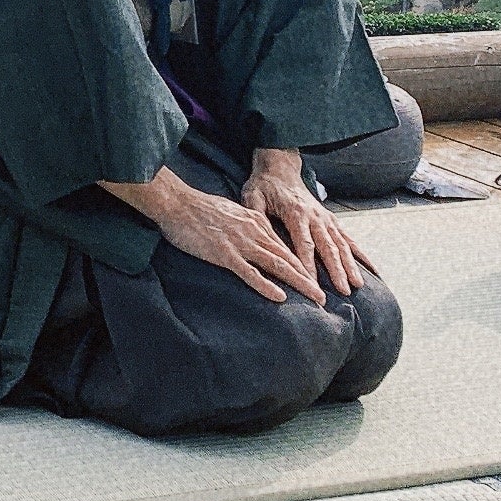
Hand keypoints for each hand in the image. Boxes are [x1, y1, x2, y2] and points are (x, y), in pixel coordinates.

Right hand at [97, 166, 316, 303]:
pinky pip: (250, 273)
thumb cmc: (197, 208)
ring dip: (299, 283)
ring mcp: (241, 243)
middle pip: (288, 257)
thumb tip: (255, 235)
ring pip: (277, 265)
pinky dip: (266, 285)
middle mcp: (254, 232)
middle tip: (324, 296)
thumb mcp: (230, 211)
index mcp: (255, 221)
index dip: (302, 264)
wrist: (176, 202)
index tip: (315, 278)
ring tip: (315, 298)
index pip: (284, 246)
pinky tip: (280, 297)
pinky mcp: (225, 254)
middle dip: (308, 277)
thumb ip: (245, 224)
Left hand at [243, 148, 376, 298]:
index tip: (312, 284)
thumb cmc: (264, 186)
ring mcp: (326, 219)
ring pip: (342, 245)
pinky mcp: (331, 220)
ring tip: (357, 285)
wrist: (281, 169)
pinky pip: (349, 239)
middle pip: (328, 247)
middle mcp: (315, 217)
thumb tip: (255, 233)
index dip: (309, 265)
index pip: (304, 244)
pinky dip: (360, 254)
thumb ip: (254, 213)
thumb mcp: (253, 196)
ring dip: (350, 265)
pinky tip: (371, 270)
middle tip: (343, 291)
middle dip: (336, 270)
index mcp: (296, 213)